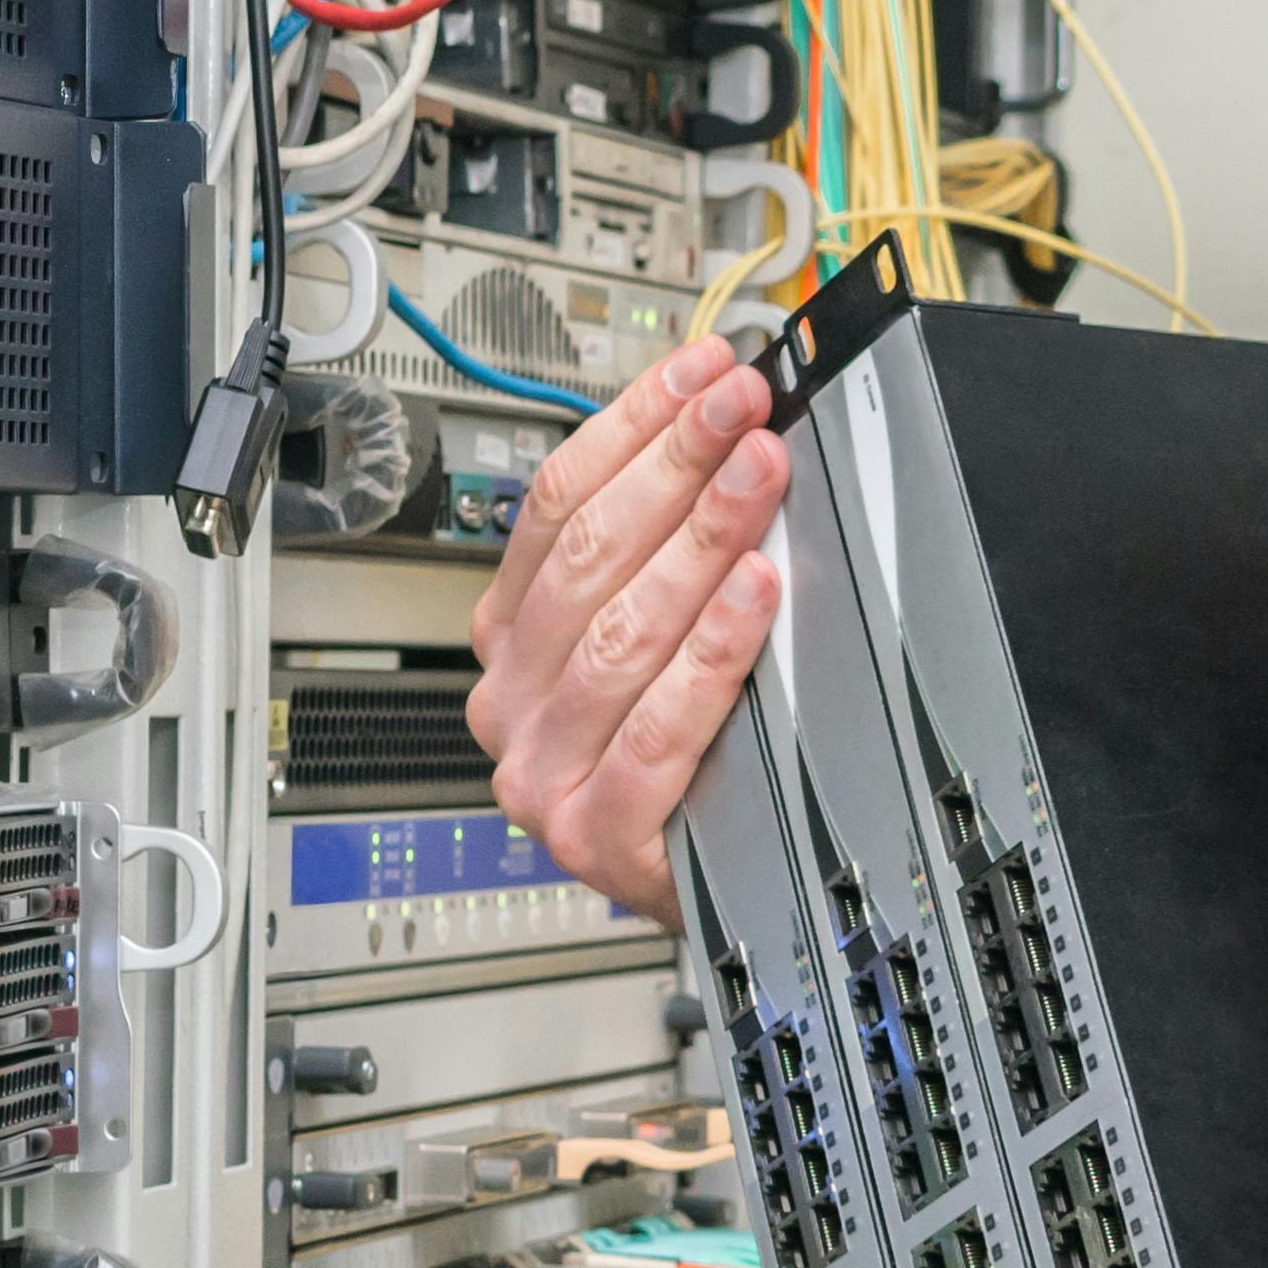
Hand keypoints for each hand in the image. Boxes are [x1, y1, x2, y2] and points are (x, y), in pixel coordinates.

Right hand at [463, 339, 794, 924]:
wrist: (706, 896)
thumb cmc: (685, 758)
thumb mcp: (655, 638)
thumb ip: (668, 550)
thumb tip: (731, 432)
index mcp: (508, 633)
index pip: (557, 503)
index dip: (632, 426)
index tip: (704, 370)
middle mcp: (509, 696)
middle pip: (586, 557)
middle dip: (673, 466)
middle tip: (743, 406)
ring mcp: (541, 769)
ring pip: (619, 634)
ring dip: (698, 542)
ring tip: (758, 476)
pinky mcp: (593, 833)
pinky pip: (658, 730)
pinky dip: (713, 655)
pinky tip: (756, 596)